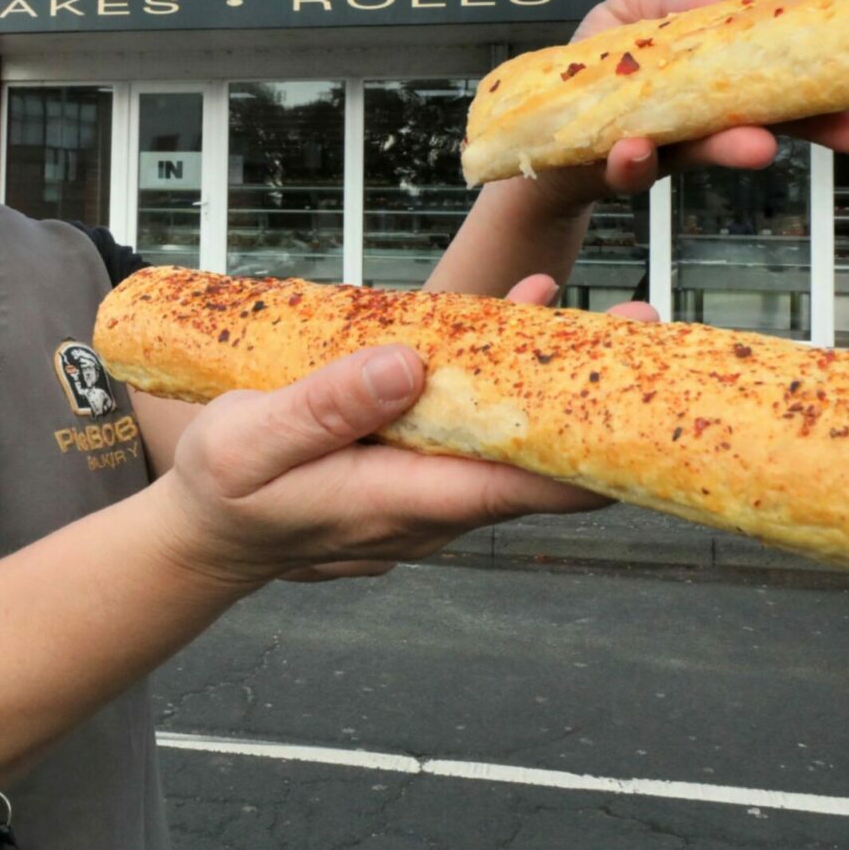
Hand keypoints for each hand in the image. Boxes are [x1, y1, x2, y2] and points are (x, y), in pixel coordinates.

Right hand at [157, 329, 608, 589]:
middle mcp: (436, 503)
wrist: (207, 536)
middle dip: (593, 397)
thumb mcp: (249, 441)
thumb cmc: (225, 490)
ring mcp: (433, 489)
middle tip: (641, 324)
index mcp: (404, 499)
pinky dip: (505, 377)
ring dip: (556, 381)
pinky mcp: (421, 469)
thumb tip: (407, 366)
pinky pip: (482, 427)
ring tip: (604, 312)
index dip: (589, 449)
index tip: (640, 403)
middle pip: (540, 459)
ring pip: (516, 439)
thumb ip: (326, 405)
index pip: (524, 484)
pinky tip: (519, 316)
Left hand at [525, 0, 848, 212]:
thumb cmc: (587, 72)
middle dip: (810, 127)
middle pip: (761, 123)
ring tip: (759, 150)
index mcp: (709, 80)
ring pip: (702, 151)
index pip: (774, 80)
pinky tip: (636, 149)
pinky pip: (626, 169)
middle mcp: (693, 118)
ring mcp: (658, 146)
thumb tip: (709, 4)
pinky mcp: (611, 168)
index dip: (819, 86)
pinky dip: (633, 161)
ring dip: (731, 149)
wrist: (532, 127)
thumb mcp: (626, 10)